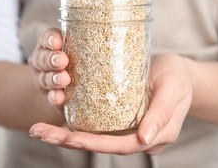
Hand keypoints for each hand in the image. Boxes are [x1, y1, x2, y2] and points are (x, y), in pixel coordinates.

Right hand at [28, 28, 69, 118]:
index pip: (47, 38)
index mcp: (49, 46)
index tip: (57, 41)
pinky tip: (60, 97)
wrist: (62, 87)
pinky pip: (52, 98)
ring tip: (64, 79)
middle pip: (44, 59)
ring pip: (46, 79)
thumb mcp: (73, 48)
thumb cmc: (75, 60)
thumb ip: (78, 40)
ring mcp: (45, 81)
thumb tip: (111, 23)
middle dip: (52, 59)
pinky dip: (55, 98)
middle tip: (62, 60)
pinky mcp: (53, 98)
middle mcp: (43, 63)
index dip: (51, 39)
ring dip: (54, 79)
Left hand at [29, 54, 192, 154]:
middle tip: (39, 132)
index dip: (93, 143)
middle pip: (100, 144)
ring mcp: (127, 128)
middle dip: (68, 140)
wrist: (179, 72)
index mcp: (152, 135)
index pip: (119, 145)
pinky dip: (75, 124)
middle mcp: (136, 136)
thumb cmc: (178, 78)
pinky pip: (96, 124)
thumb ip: (161, 114)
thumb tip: (145, 140)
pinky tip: (57, 118)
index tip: (69, 137)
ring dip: (66, 134)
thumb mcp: (173, 90)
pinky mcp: (120, 116)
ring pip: (94, 136)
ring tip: (38, 129)